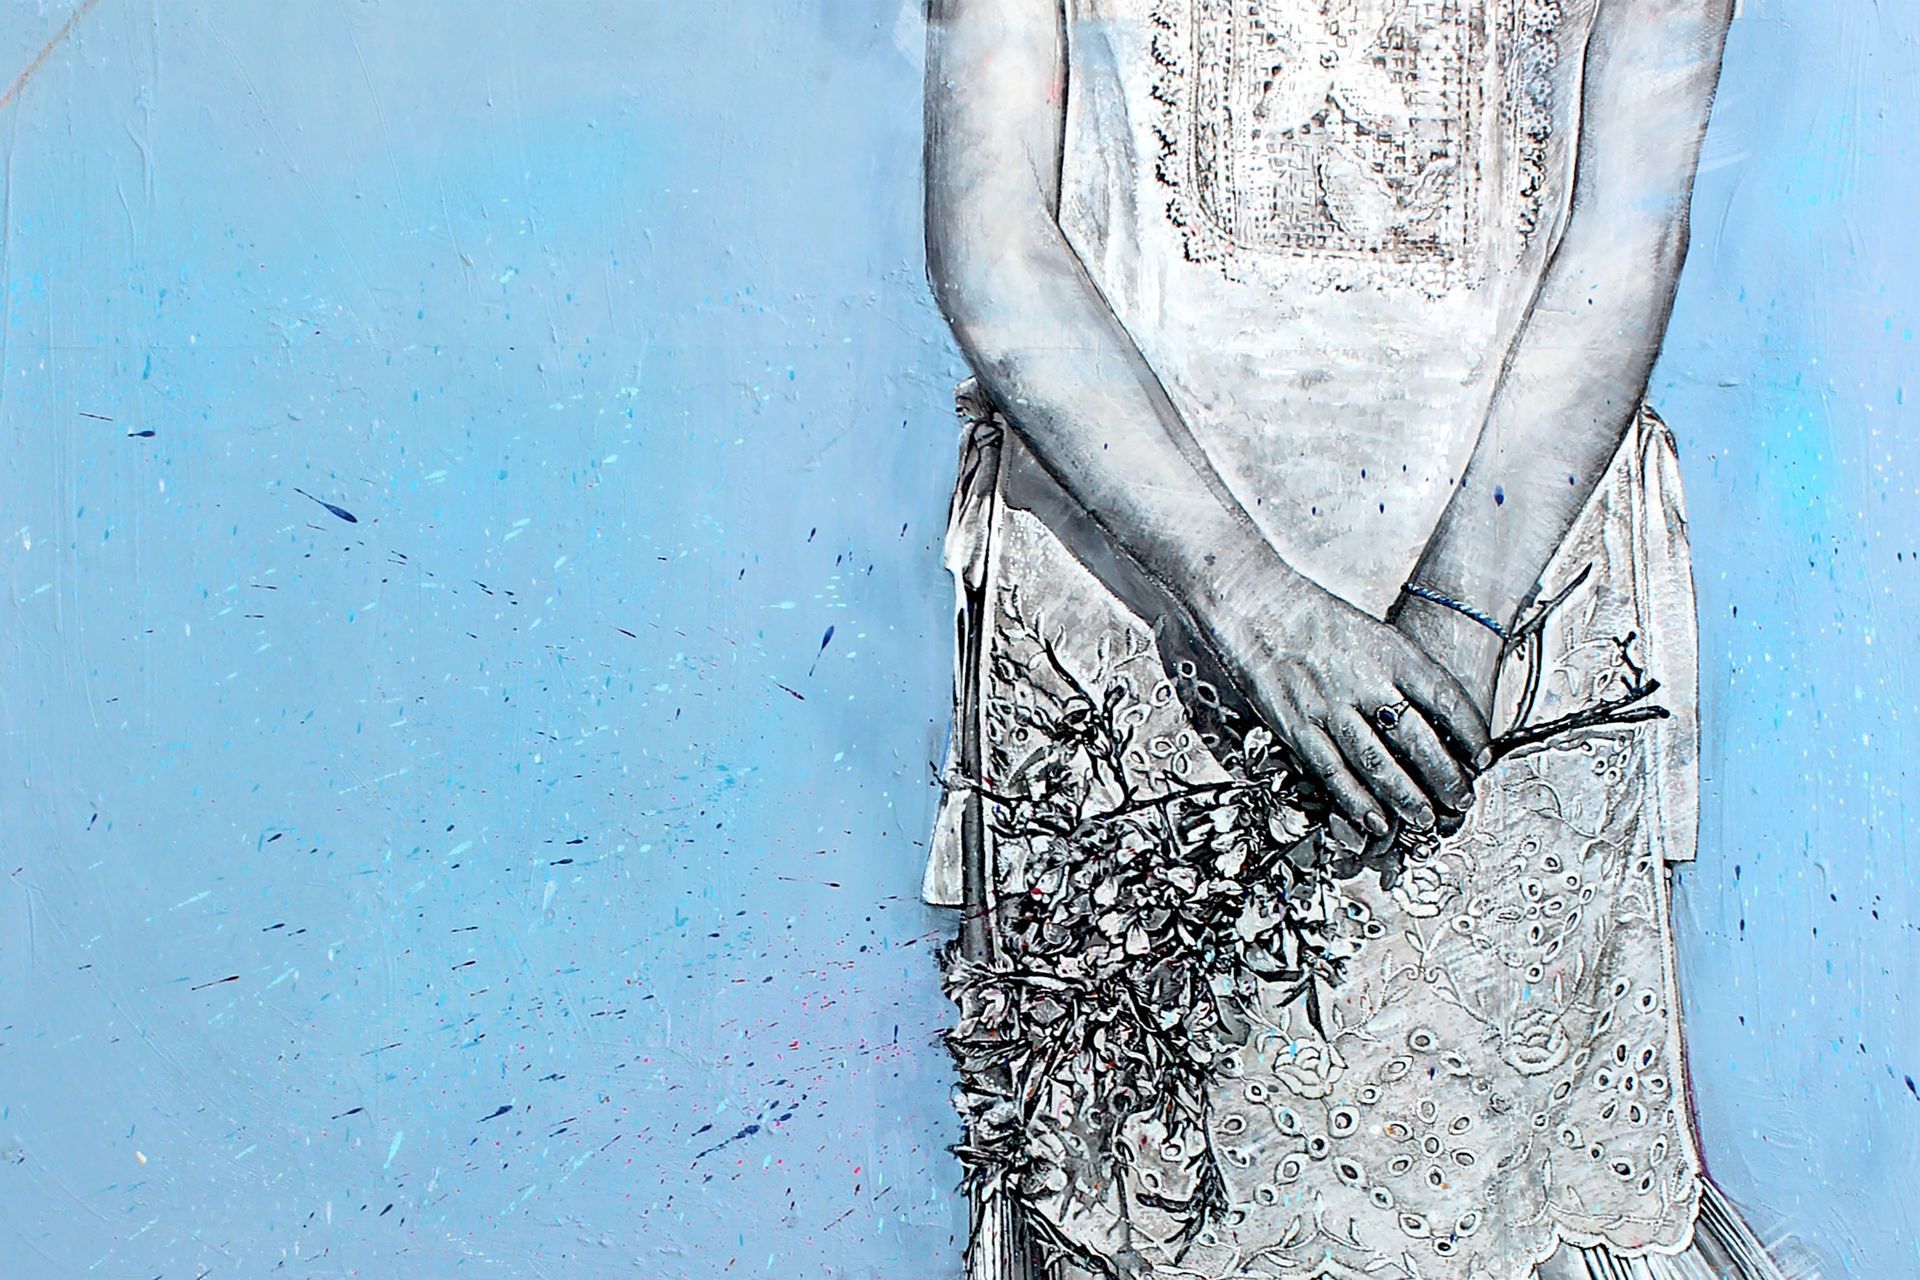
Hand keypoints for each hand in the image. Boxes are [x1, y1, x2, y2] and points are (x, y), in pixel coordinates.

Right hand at [1206, 580, 1492, 836]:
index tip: (1483, 758)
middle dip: (1445, 777)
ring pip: (1380, 764)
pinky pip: (1334, 773)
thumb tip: (1432, 719)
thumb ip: (1402, 675)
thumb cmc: (1316, 620)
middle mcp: (1366, 681)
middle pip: (1419, 740)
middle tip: (1459, 800)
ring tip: (1424, 819)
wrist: (1259, 606)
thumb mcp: (1373, 636)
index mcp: (1392, 653)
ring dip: (1407, 798)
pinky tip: (1374, 820)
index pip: (1446, 698)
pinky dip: (1357, 802)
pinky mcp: (1298, 727)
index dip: (1470, 734)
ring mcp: (1331, 707)